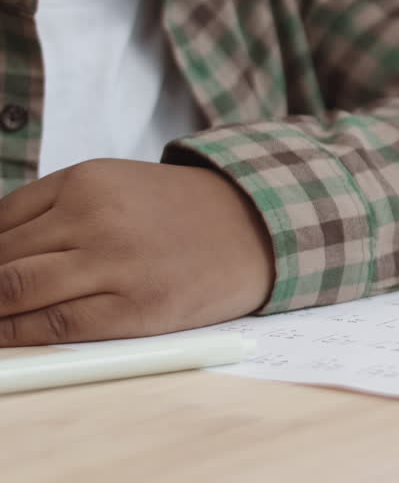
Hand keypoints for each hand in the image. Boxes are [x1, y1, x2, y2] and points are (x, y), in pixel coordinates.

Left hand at [0, 160, 273, 345]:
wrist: (256, 228)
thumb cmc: (179, 212)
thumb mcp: (116, 185)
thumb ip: (56, 208)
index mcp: (87, 181)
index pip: (0, 220)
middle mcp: (95, 218)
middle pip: (2, 258)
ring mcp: (115, 264)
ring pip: (16, 290)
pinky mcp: (134, 308)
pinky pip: (54, 325)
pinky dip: (18, 333)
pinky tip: (6, 334)